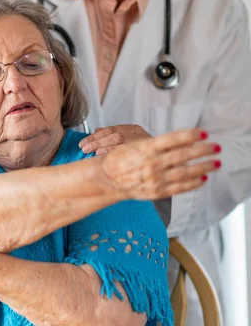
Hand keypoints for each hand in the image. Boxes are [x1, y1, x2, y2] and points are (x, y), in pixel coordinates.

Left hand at [79, 125, 150, 154]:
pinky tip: (102, 155)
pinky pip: (126, 150)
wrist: (170, 163)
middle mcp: (139, 134)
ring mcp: (143, 141)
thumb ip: (114, 136)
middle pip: (113, 134)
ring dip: (102, 145)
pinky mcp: (146, 149)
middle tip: (83, 147)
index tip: (84, 142)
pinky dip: (112, 152)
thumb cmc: (148, 155)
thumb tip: (96, 130)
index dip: (96, 136)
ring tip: (90, 151)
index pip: (111, 130)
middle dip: (96, 140)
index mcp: (134, 130)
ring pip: (118, 139)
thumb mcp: (132, 141)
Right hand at [102, 128, 221, 199]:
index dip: (190, 136)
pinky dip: (193, 183)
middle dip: (203, 151)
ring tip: (215, 163)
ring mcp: (155, 179)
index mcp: (147, 148)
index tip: (204, 133)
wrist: (108, 178)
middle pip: (183, 156)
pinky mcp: (157, 191)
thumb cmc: (122, 159)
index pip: (173, 139)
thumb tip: (183, 141)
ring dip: (203, 167)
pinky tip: (203, 178)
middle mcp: (152, 163)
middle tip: (216, 147)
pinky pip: (179, 188)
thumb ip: (160, 144)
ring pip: (184, 172)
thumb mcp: (137, 144)